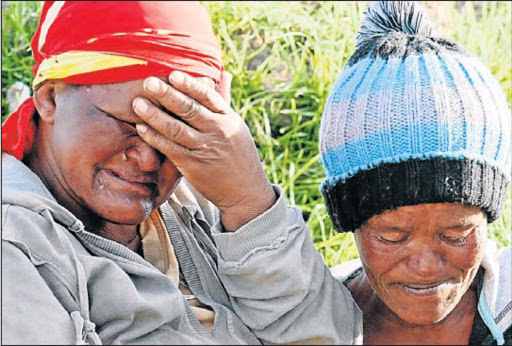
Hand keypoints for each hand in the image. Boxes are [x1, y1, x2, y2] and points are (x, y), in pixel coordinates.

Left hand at [133, 71, 275, 230]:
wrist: (245, 192)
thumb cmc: (239, 156)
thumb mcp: (237, 127)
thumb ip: (224, 101)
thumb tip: (223, 73)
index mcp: (229, 119)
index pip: (208, 96)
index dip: (189, 84)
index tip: (172, 74)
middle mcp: (218, 131)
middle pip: (189, 109)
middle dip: (167, 94)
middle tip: (148, 82)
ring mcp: (205, 149)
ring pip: (176, 128)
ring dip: (155, 115)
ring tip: (138, 103)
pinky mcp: (193, 166)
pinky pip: (170, 148)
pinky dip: (154, 137)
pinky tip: (142, 127)